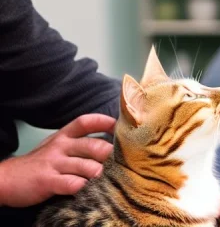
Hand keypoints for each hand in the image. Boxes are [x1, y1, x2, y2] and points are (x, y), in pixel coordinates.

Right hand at [0, 114, 114, 206]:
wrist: (9, 177)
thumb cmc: (42, 161)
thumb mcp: (58, 145)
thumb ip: (78, 142)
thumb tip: (107, 143)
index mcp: (64, 135)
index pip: (86, 122)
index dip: (104, 121)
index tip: (117, 127)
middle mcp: (61, 146)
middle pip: (93, 146)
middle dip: (109, 154)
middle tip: (118, 162)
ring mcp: (54, 163)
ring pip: (87, 166)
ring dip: (99, 173)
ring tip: (103, 179)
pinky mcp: (48, 180)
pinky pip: (72, 183)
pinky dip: (83, 187)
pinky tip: (85, 188)